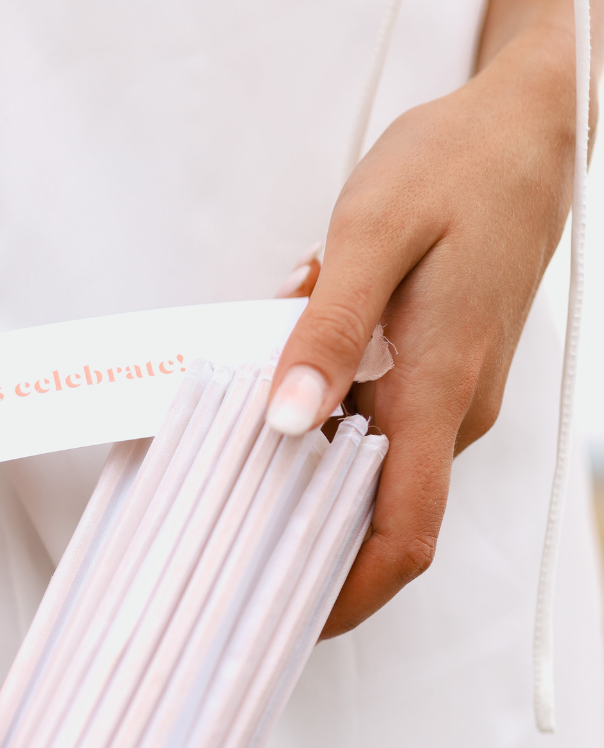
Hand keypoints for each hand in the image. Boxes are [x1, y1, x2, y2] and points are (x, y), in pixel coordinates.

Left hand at [267, 22, 576, 635]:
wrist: (528, 127)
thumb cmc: (455, 167)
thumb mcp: (372, 232)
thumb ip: (327, 330)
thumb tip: (286, 419)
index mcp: (440, 391)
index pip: (403, 536)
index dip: (349, 596)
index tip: (286, 619)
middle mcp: (455, 410)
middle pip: (377, 513)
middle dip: (301, 530)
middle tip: (219, 527)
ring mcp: (455, 393)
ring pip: (371, 461)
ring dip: (306, 458)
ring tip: (235, 432)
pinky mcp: (444, 369)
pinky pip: (379, 419)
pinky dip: (326, 415)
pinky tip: (285, 374)